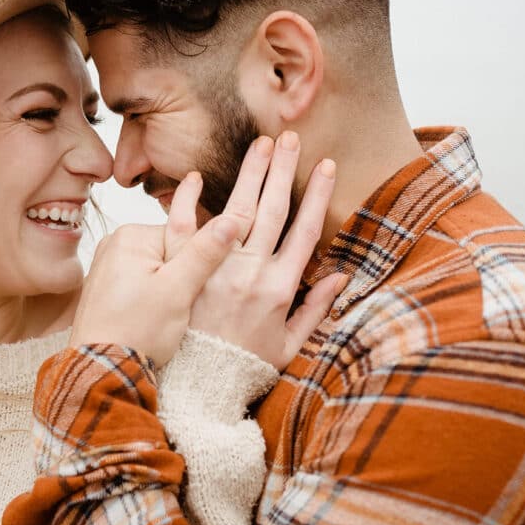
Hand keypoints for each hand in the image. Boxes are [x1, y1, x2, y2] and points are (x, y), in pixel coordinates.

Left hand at [68, 214, 240, 366]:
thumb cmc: (137, 331)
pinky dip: (151, 301)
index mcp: (131, 235)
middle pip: (171, 253)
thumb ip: (204, 253)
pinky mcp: (106, 289)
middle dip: (181, 280)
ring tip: (160, 318)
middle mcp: (114, 244)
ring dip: (168, 293)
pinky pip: (141, 286)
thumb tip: (230, 220)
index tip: (192, 291)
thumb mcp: (178, 290)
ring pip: (158, 272)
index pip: (184, 235)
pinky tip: (148, 321)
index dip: (198, 265)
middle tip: (175, 309)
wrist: (102, 370)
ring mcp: (107, 267)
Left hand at [166, 131, 347, 369]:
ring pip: (237, 211)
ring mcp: (215, 270)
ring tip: (262, 144)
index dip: (316, 196)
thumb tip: (342, 276)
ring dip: (251, 174)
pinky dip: (190, 201)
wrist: (196, 387)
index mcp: (279, 288)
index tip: (326, 165)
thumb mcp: (289, 345)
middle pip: (272, 211)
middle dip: (285, 171)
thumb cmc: (242, 367)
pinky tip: (199, 176)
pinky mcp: (182, 272)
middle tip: (291, 137)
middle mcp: (250, 273)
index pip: (303, 231)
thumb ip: (315, 310)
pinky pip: (185, 228)